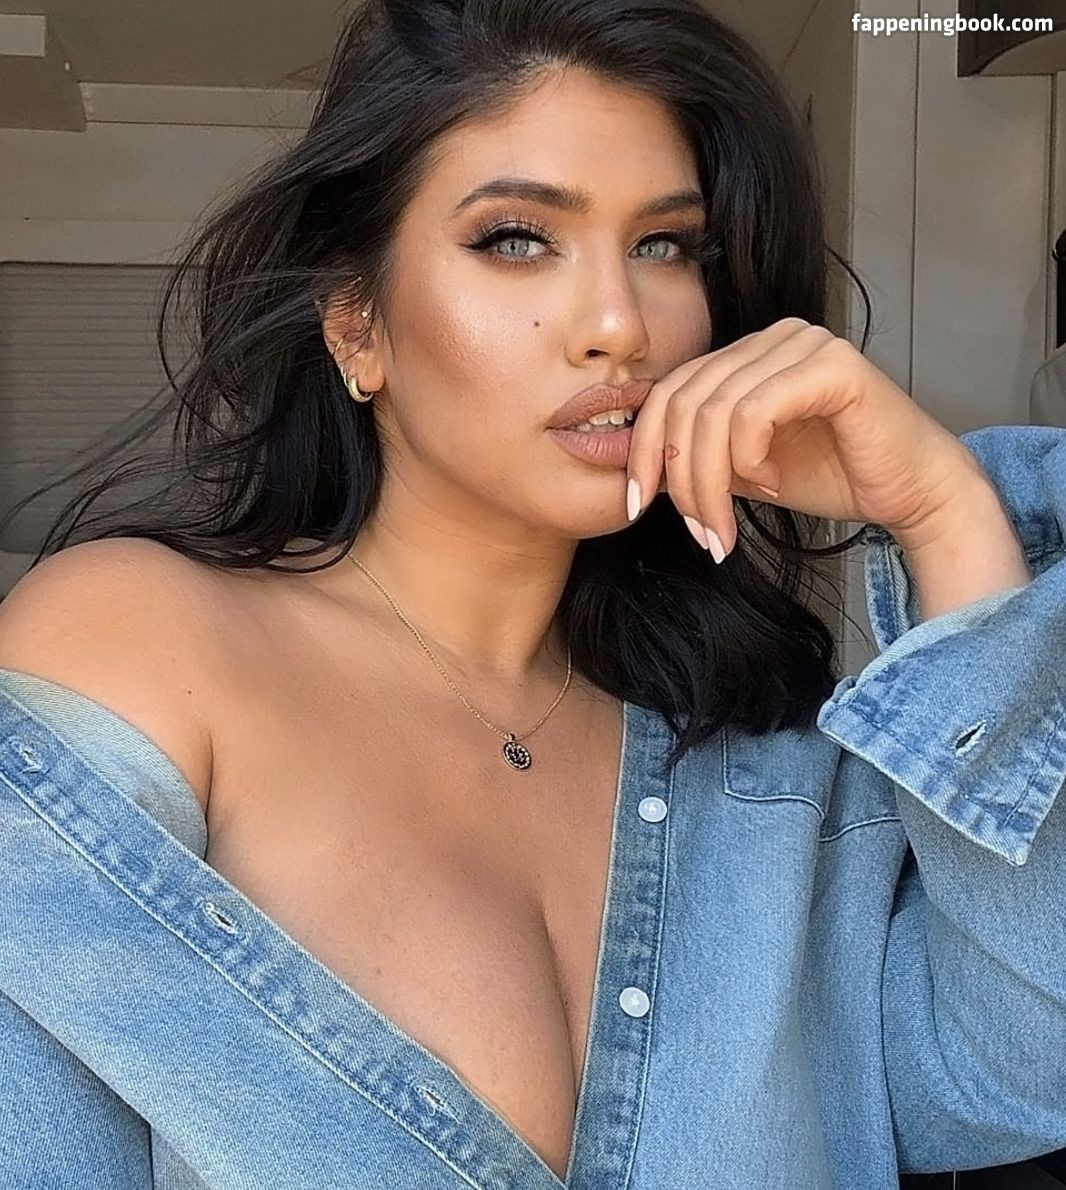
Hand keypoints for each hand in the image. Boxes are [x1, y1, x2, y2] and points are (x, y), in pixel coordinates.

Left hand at [625, 318, 984, 559]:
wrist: (910, 493)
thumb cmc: (834, 476)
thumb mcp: (743, 469)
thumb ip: (699, 456)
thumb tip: (638, 470)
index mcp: (746, 355)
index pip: (669, 392)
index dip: (643, 450)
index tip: (636, 506)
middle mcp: (772, 338)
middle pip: (685, 403)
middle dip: (680, 479)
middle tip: (699, 533)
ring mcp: (803, 344)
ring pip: (714, 412)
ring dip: (710, 484)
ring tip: (725, 529)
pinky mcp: (832, 365)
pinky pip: (755, 410)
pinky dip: (749, 458)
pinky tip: (770, 484)